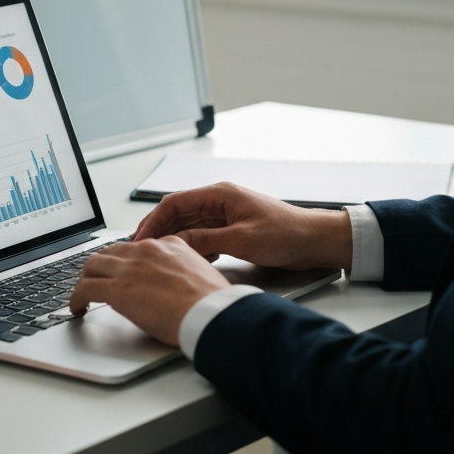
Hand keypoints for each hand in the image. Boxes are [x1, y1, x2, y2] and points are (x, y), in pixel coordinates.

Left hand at [68, 236, 228, 345]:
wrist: (210, 312)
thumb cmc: (212, 301)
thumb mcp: (201, 271)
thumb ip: (182, 270)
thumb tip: (175, 285)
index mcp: (168, 244)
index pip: (137, 247)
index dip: (125, 260)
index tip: (122, 272)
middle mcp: (146, 250)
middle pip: (111, 251)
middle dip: (101, 266)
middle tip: (96, 280)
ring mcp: (130, 267)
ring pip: (93, 264)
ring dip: (86, 279)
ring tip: (83, 293)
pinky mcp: (118, 289)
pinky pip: (86, 288)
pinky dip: (77, 297)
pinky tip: (78, 308)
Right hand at [132, 183, 351, 271]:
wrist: (314, 240)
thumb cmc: (286, 234)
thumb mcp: (242, 240)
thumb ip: (206, 241)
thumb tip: (175, 243)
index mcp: (220, 195)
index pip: (175, 202)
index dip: (153, 220)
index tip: (139, 238)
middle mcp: (220, 201)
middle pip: (178, 213)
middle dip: (158, 230)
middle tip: (141, 250)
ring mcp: (226, 215)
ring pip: (189, 225)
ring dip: (172, 239)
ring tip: (156, 257)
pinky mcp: (233, 229)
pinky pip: (203, 235)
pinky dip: (190, 245)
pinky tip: (184, 259)